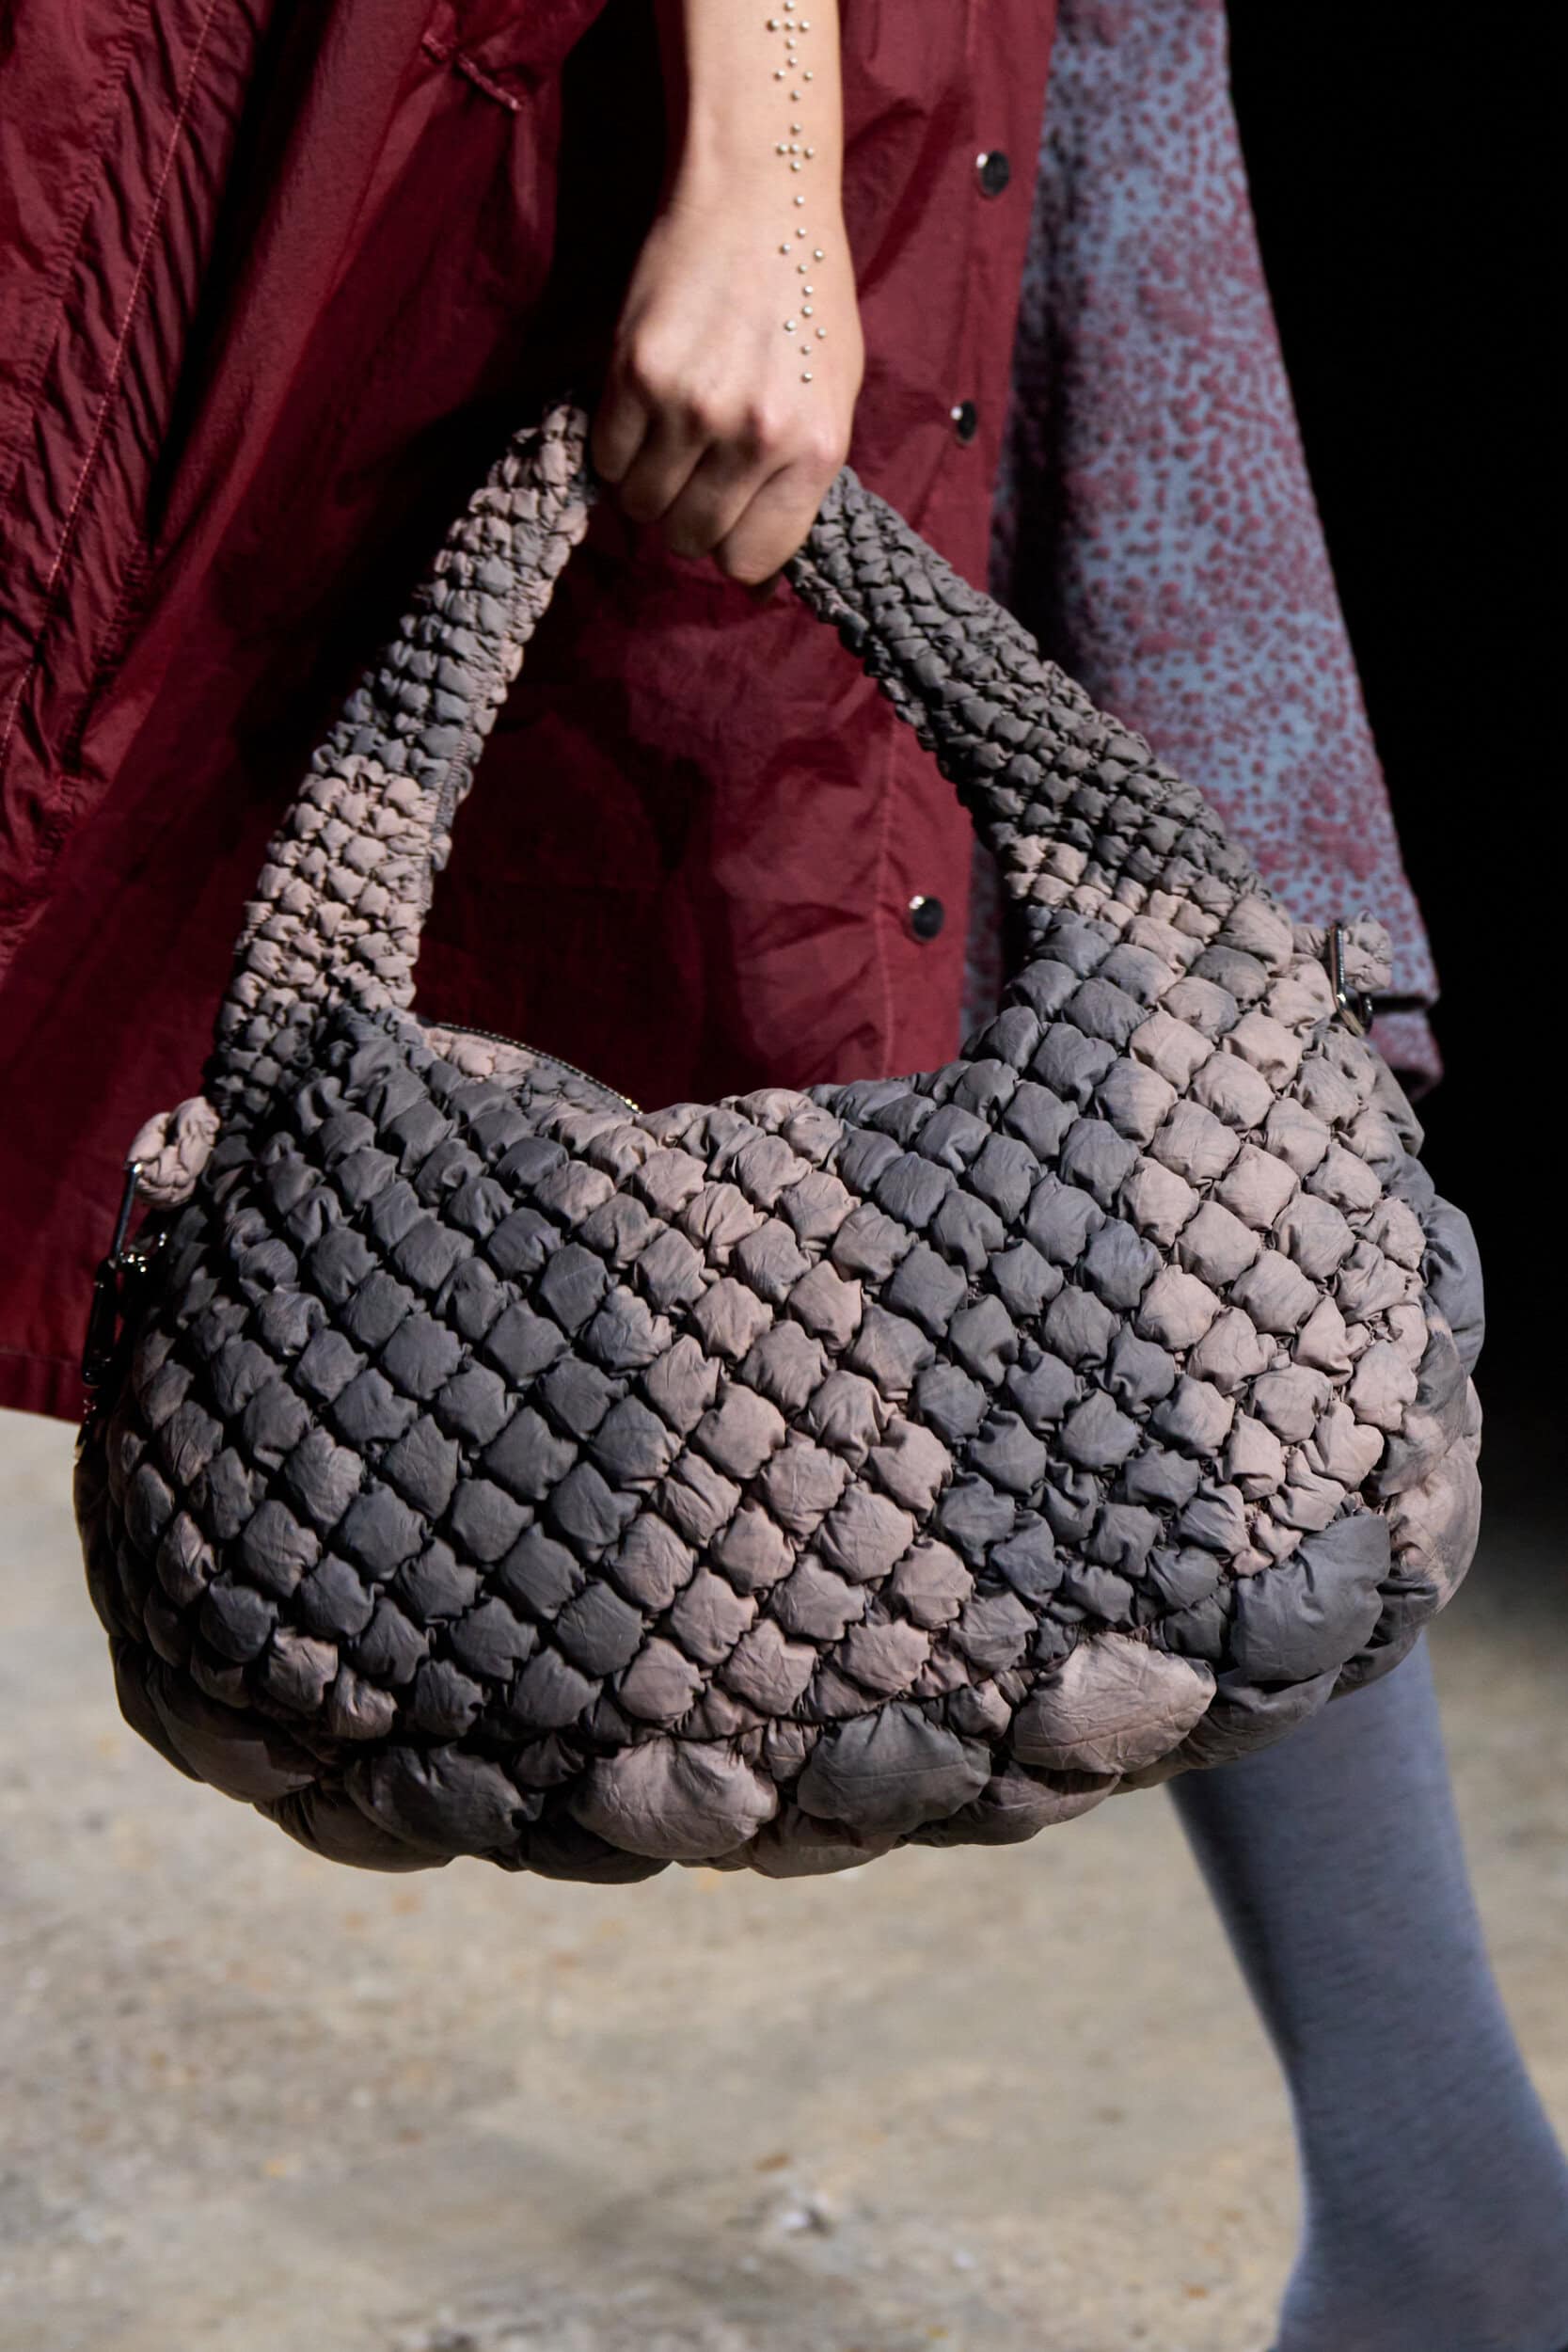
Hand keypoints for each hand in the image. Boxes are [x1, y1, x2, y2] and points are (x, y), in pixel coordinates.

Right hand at [589, 172, 864, 594]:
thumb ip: (800, 484)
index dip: (731, 550)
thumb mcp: (833, 396)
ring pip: (641, 505)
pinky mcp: (635, 372)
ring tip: (665, 436)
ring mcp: (693, 406)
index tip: (724, 521)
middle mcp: (755, 436)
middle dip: (685, 520)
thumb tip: (758, 582)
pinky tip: (640, 407)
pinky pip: (607, 456)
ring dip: (645, 484)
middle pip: (691, 540)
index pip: (752, 560)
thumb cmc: (805, 297)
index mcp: (815, 448)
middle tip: (690, 473)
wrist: (761, 195)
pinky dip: (615, 447)